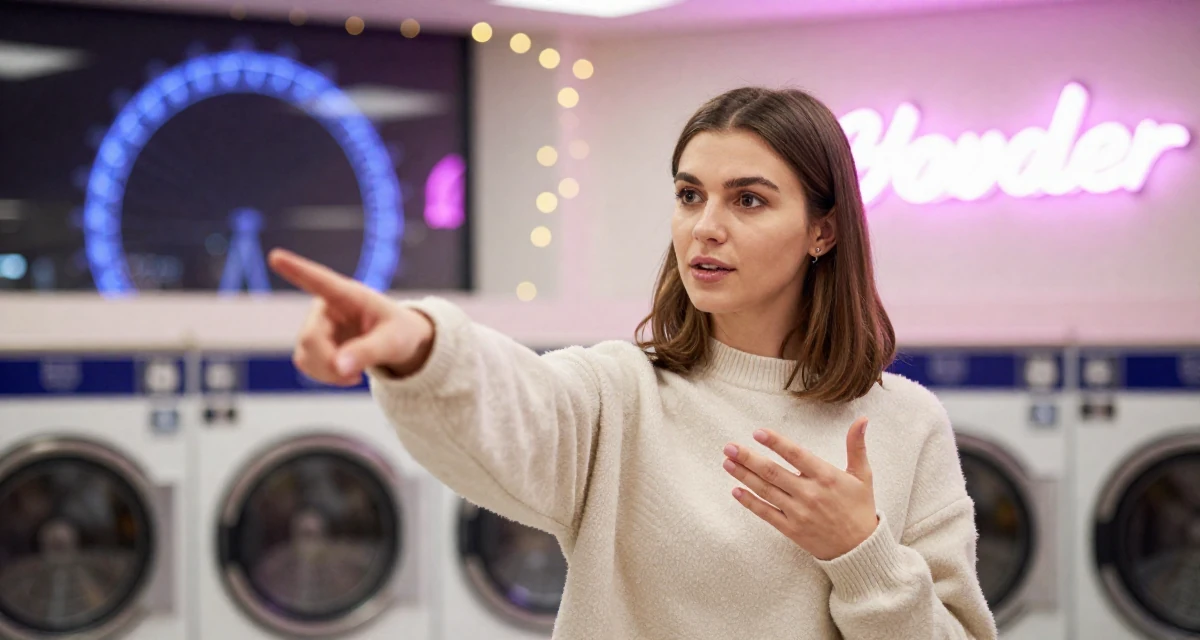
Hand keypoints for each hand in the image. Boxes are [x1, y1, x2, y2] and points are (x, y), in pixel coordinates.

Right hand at [267, 248, 434, 385]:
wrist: (396, 344)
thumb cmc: (399, 333)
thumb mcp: (392, 342)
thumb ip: (367, 352)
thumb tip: (338, 367)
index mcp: (348, 295)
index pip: (319, 280)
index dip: (296, 269)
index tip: (275, 255)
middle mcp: (325, 306)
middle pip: (310, 338)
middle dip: (329, 363)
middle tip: (356, 376)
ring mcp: (315, 325)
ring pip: (304, 355)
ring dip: (328, 373)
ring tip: (354, 374)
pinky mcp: (312, 343)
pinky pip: (306, 364)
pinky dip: (325, 376)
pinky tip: (345, 374)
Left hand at [722, 417, 877, 560]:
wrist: (860, 549)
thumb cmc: (860, 508)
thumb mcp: (863, 475)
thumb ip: (857, 446)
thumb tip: (862, 420)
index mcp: (826, 476)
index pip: (796, 455)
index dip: (776, 443)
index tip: (757, 432)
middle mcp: (810, 493)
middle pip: (773, 472)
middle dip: (748, 458)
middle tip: (729, 447)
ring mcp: (799, 512)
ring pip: (766, 491)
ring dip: (744, 476)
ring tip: (727, 462)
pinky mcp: (792, 529)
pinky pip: (766, 513)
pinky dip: (750, 502)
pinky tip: (735, 491)